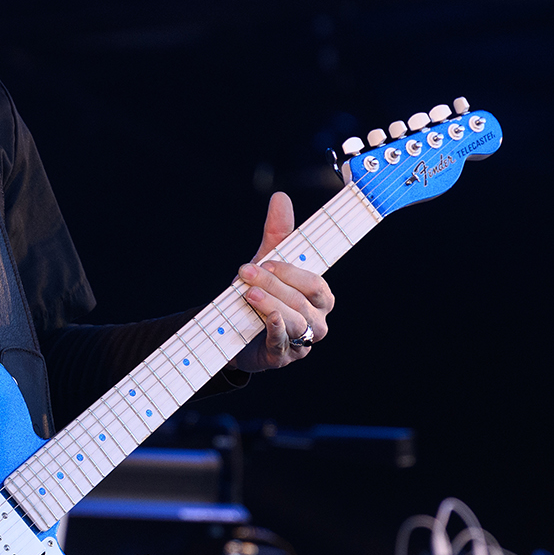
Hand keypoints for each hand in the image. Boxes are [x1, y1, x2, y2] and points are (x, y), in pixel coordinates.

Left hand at [227, 191, 334, 372]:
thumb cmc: (262, 292)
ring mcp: (301, 342)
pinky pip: (283, 345)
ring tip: (248, 294)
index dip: (292, 272)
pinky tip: (265, 317)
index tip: (266, 260)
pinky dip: (275, 330)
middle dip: (274, 284)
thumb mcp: (268, 262)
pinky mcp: (281, 357)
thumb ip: (278, 233)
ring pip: (295, 323)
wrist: (233, 330)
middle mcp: (316, 321)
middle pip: (303, 302)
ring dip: (271, 305)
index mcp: (320, 298)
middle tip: (245, 272)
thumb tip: (281, 197)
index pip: (316, 284)